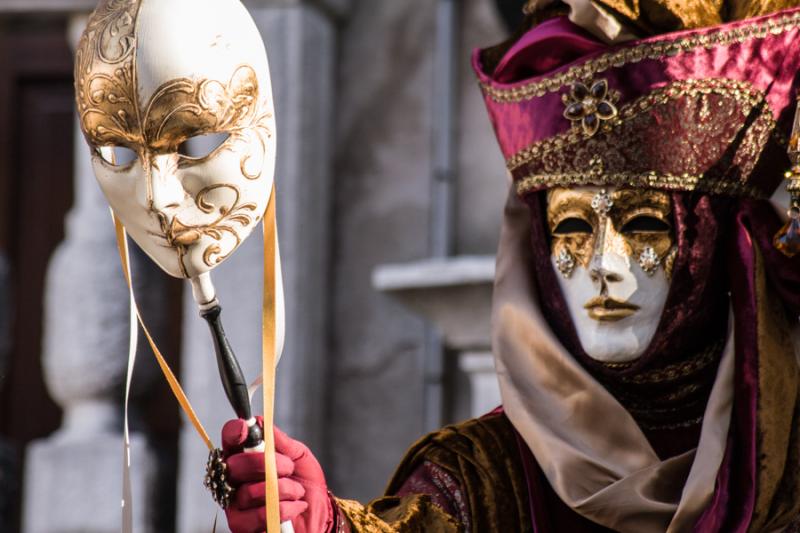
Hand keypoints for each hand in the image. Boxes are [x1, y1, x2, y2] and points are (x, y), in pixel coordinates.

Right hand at [222, 417, 333, 532]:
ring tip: (297, 491)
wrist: (320, 514)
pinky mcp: (242, 526)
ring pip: (248, 492)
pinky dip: (283, 509)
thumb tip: (261, 422)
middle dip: (265, 463)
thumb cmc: (305, 483)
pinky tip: (295, 506)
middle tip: (288, 468)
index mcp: (246, 457)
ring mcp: (236, 504)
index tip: (245, 428)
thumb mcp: (299, 456)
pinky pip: (257, 517)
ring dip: (282, 489)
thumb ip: (280, 441)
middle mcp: (235, 480)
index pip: (230, 441)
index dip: (233, 432)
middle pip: (234, 465)